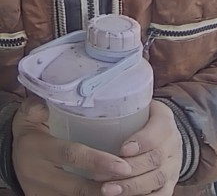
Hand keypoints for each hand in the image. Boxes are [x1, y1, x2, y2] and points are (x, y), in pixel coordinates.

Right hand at [12, 97, 132, 194]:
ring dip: (98, 195)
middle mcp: (39, 175)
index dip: (97, 161)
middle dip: (103, 186)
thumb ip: (36, 107)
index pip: (70, 156)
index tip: (122, 165)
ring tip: (124, 189)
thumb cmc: (29, 129)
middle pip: (76, 186)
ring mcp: (41, 193)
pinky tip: (110, 193)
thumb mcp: (28, 114)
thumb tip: (45, 105)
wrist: (8, 156)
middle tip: (129, 179)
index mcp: (37, 149)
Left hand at [99, 101, 182, 195]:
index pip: (158, 131)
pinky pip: (161, 195)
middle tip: (102, 174)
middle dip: (129, 169)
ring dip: (131, 187)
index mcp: (165, 121)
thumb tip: (95, 105)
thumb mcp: (140, 109)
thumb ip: (125, 108)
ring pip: (156, 179)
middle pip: (155, 159)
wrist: (166, 137)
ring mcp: (173, 167)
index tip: (122, 149)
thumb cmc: (144, 121)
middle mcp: (173, 145)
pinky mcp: (170, 184)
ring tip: (107, 190)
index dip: (142, 141)